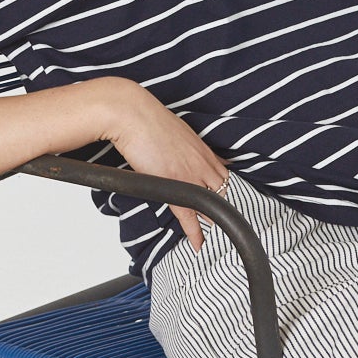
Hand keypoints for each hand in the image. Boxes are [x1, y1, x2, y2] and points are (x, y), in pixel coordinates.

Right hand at [102, 83, 232, 250]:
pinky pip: (190, 215)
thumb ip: (183, 144)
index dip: (225, 189)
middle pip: (223, 190)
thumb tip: (180, 149)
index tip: (224, 199)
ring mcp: (191, 174)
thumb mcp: (175, 130)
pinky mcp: (175, 185)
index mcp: (202, 149)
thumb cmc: (147, 118)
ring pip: (211, 204)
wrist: (131, 114)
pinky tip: (198, 243)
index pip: (223, 174)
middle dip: (224, 207)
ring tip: (215, 234)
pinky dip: (195, 232)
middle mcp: (202, 161)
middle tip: (224, 221)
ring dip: (213, 220)